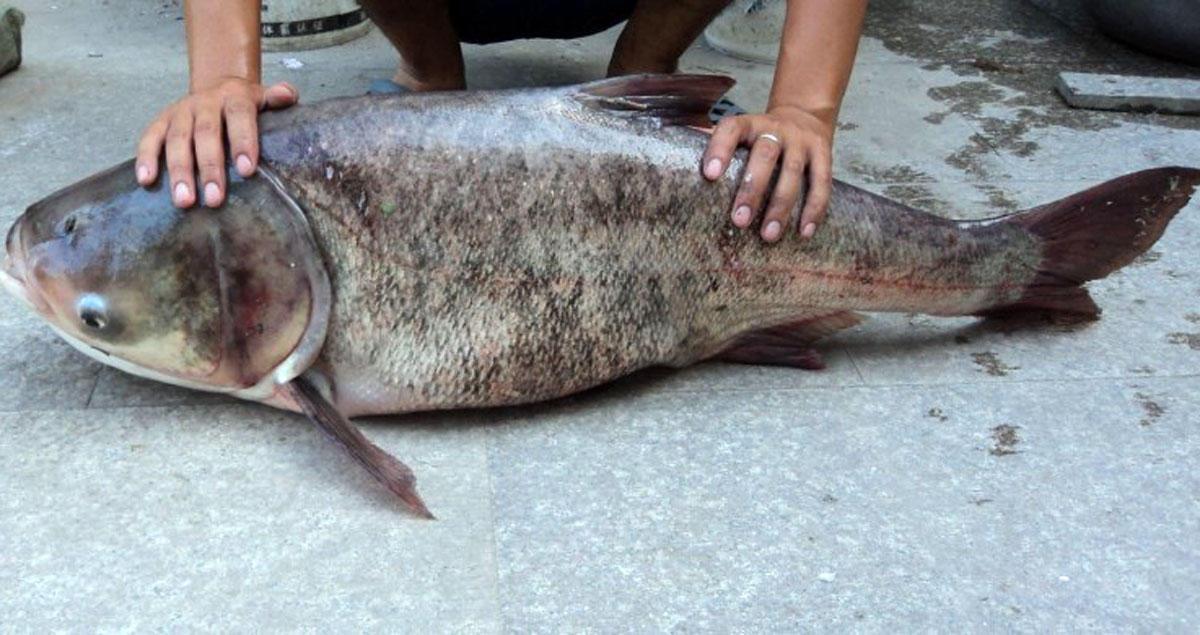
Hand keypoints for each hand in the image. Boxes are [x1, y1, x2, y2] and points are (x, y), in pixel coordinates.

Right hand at [135, 78, 298, 207]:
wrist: (218, 88)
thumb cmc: (246, 106)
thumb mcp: (263, 98)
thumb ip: (278, 98)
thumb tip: (288, 95)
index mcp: (234, 97)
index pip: (240, 117)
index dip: (243, 141)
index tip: (247, 170)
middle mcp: (205, 103)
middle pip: (206, 134)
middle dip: (210, 167)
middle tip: (214, 199)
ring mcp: (180, 112)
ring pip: (177, 140)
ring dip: (179, 171)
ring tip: (184, 201)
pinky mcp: (160, 121)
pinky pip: (149, 138)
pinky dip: (146, 158)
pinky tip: (146, 181)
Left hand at [701, 106, 834, 241]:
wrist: (804, 116)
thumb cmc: (759, 137)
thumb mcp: (739, 134)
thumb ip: (714, 145)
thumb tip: (674, 153)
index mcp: (748, 124)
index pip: (731, 130)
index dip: (720, 149)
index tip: (710, 175)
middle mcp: (775, 129)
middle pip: (765, 155)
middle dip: (752, 189)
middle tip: (739, 220)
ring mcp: (801, 141)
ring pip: (793, 172)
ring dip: (781, 206)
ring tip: (768, 235)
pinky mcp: (824, 154)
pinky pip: (822, 182)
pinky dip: (814, 208)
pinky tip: (804, 231)